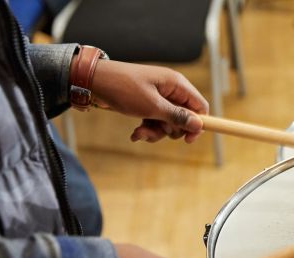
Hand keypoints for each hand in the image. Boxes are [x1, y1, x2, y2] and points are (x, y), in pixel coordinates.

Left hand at [90, 60, 208, 143]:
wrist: (94, 81)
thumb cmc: (123, 88)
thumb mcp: (152, 106)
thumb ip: (177, 116)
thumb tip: (198, 125)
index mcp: (177, 84)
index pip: (200, 106)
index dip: (198, 124)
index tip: (188, 140)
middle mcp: (171, 90)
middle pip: (184, 117)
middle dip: (170, 129)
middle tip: (156, 131)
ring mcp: (159, 96)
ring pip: (168, 122)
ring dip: (156, 131)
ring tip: (139, 133)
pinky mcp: (148, 103)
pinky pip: (156, 120)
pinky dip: (147, 128)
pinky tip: (135, 133)